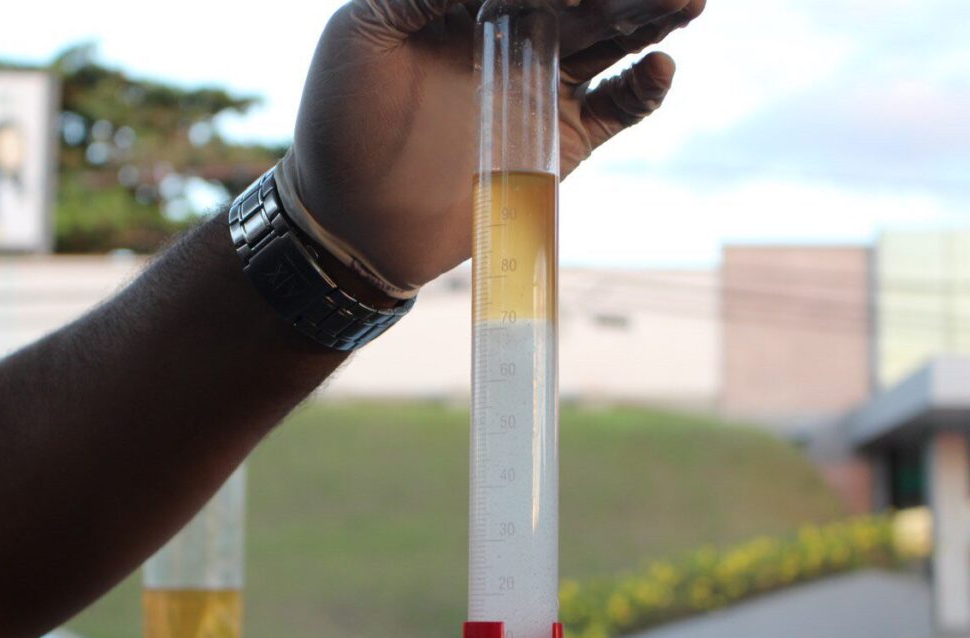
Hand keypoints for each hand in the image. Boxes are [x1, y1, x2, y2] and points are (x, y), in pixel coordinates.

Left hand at [278, 0, 704, 292]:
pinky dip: (644, 89)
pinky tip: (659, 67)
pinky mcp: (561, 144)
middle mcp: (515, 34)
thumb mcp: (364, 34)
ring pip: (615, 40)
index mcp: (471, 1)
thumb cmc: (341, 122)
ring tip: (688, 2)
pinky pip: (617, 108)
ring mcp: (541, 88)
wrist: (352, 224)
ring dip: (653, 17)